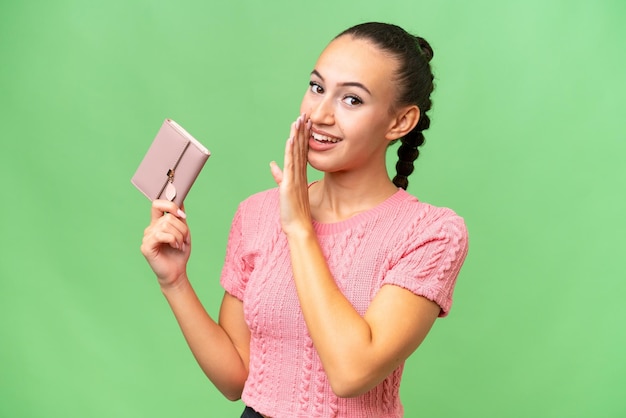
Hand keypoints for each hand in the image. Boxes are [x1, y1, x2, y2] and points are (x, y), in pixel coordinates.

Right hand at [140, 199, 190, 288]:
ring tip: (180, 245)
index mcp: (158, 223)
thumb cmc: (179, 253)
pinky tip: (175, 246)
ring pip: (166, 225)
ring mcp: (147, 237)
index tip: (182, 215)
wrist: (176, 272)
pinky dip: (172, 240)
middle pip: (167, 217)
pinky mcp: (146, 246)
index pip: (158, 204)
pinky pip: (160, 235)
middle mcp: (151, 228)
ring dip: (179, 236)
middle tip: (184, 239)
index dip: (170, 205)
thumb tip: (181, 201)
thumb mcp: (184, 232)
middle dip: (181, 228)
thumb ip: (180, 218)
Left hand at [270, 114, 312, 233]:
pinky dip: (290, 151)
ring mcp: (296, 178)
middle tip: (305, 115)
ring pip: (296, 152)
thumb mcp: (285, 189)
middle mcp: (300, 173)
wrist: (298, 226)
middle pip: (301, 148)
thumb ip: (279, 176)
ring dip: (297, 136)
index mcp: (299, 174)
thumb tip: (272, 165)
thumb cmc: (293, 210)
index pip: (301, 151)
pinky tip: (290, 140)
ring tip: (299, 121)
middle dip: (302, 131)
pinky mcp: (290, 183)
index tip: (305, 123)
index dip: (303, 136)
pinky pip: (291, 164)